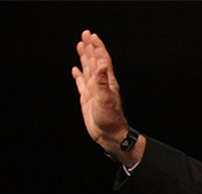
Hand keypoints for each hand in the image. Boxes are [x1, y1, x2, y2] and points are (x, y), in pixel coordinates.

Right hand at [72, 30, 143, 165]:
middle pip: (95, 61)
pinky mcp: (88, 98)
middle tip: (86, 34)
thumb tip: (102, 64)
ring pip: (88, 69)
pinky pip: (82, 83)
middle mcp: (101, 84)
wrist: (110, 135)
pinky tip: (76, 70)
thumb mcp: (106, 99)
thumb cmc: (110, 119)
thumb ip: (102, 82)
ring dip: (85, 58)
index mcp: (107, 82)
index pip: (102, 60)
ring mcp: (94, 91)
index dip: (97, 47)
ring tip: (81, 46)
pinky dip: (79, 75)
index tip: (91, 35)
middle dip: (91, 47)